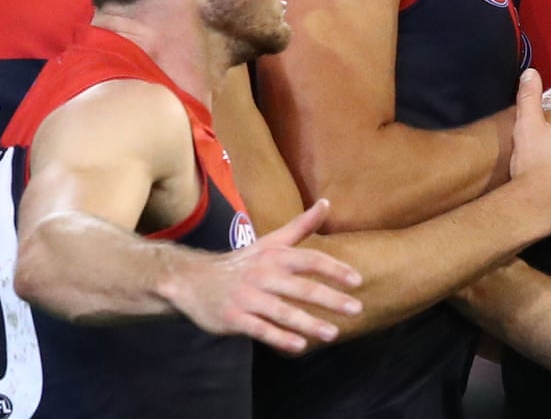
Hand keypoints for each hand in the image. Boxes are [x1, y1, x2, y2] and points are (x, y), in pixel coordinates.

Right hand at [168, 199, 361, 352]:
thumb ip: (300, 226)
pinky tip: (298, 346)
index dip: (334, 269)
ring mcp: (248, 297)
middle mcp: (263, 274)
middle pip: (302, 287)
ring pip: (283, 311)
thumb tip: (327, 203)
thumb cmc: (241, 262)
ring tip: (332, 334)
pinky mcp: (234, 317)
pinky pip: (260, 329)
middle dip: (330, 298)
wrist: (192, 280)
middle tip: (356, 309)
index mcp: (275, 255)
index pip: (310, 259)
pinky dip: (279, 337)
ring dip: (309, 323)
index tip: (357, 281)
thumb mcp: (270, 241)